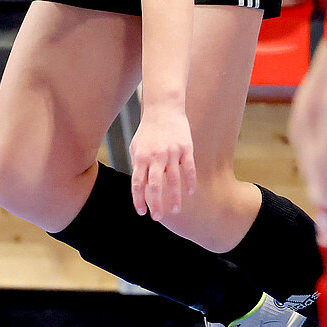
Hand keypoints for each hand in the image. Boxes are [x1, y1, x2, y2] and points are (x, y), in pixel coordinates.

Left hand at [128, 103, 197, 220]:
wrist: (163, 109)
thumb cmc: (148, 130)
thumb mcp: (136, 146)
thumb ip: (137, 165)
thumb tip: (139, 186)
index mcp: (141, 157)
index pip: (138, 184)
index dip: (138, 200)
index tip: (142, 212)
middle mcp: (155, 156)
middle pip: (155, 186)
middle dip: (156, 204)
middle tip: (157, 218)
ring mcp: (171, 153)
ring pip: (174, 180)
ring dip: (175, 198)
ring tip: (175, 210)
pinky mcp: (186, 148)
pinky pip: (189, 169)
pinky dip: (190, 182)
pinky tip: (190, 192)